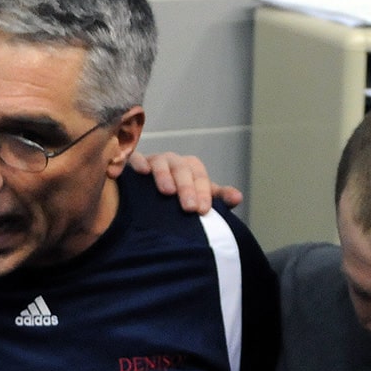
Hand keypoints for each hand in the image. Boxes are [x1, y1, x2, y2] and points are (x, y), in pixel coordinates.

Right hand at [130, 151, 244, 213]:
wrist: (147, 201)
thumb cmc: (177, 200)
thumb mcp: (199, 198)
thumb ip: (218, 198)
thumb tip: (237, 197)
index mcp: (191, 169)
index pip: (200, 177)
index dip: (203, 192)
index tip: (203, 210)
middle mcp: (173, 162)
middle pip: (182, 169)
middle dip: (187, 188)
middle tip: (189, 208)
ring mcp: (152, 162)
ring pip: (161, 163)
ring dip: (164, 175)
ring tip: (166, 192)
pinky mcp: (133, 166)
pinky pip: (135, 159)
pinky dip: (138, 163)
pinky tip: (141, 172)